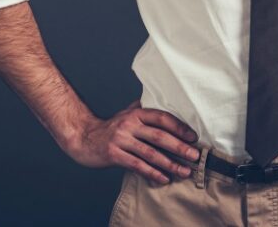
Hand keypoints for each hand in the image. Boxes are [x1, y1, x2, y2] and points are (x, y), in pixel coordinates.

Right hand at [66, 100, 201, 184]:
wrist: (82, 137)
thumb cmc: (110, 127)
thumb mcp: (126, 113)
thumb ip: (143, 108)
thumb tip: (164, 99)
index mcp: (136, 113)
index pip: (162, 117)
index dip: (179, 127)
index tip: (193, 137)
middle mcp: (129, 124)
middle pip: (159, 136)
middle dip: (179, 147)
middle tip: (195, 156)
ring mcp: (121, 139)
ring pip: (150, 153)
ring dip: (169, 164)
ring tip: (184, 171)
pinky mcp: (114, 154)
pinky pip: (137, 165)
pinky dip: (152, 173)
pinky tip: (163, 178)